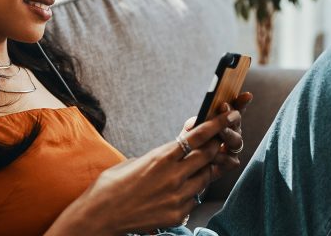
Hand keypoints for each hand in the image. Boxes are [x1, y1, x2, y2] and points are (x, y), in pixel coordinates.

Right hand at [49, 109, 239, 234]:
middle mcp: (173, 176)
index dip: (217, 124)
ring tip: (204, 164)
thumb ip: (161, 155)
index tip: (230, 115)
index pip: (198, 137)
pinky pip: (194, 199)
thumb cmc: (112, 185)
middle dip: (218, 145)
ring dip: (207, 168)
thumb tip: (176, 149)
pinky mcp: (177, 214)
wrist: (100, 215)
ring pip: (206, 178)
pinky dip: (193, 191)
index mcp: (161, 157)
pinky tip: (182, 189)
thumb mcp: (137, 160)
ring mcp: (177, 197)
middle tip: (224, 137)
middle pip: (209, 155)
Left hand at [180, 92, 251, 182]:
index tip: (247, 95)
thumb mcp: (188, 131)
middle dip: (230, 114)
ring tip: (219, 131)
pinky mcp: (229, 164)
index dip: (242, 102)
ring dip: (228, 134)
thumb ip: (193, 125)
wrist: (185, 167)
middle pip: (237, 123)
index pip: (235, 109)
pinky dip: (221, 157)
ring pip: (236, 141)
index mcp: (224, 122)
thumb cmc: (189, 145)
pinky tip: (213, 156)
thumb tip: (193, 124)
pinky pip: (230, 160)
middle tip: (224, 107)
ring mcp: (232, 149)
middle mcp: (232, 133)